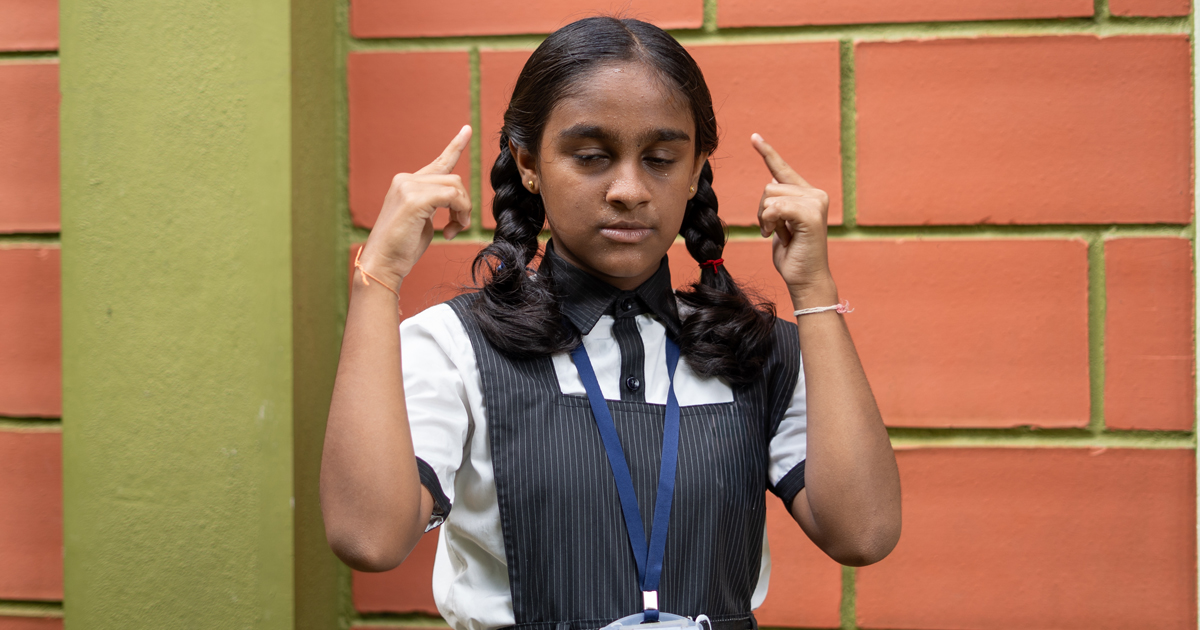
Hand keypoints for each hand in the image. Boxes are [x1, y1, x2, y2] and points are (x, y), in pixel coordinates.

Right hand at [357, 125, 473, 287]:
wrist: (383, 263)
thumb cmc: (403, 248)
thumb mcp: (423, 221)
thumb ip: (436, 203)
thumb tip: (456, 200)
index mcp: (407, 183)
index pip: (438, 162)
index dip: (455, 146)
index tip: (466, 130)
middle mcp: (405, 179)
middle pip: (453, 178)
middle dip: (463, 204)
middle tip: (458, 227)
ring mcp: (408, 186)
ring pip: (455, 186)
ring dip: (462, 211)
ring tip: (453, 230)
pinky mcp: (414, 198)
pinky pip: (452, 196)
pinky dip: (459, 213)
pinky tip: (450, 230)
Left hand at [752, 133, 835, 306]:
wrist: (805, 279)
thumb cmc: (792, 256)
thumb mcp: (780, 224)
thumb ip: (778, 204)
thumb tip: (771, 182)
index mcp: (808, 195)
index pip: (782, 169)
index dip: (767, 153)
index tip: (754, 137)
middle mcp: (815, 194)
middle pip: (769, 186)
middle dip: (762, 210)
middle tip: (773, 231)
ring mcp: (816, 202)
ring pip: (769, 195)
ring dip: (765, 218)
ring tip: (778, 234)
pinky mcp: (811, 213)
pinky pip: (775, 206)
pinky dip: (769, 221)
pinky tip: (776, 235)